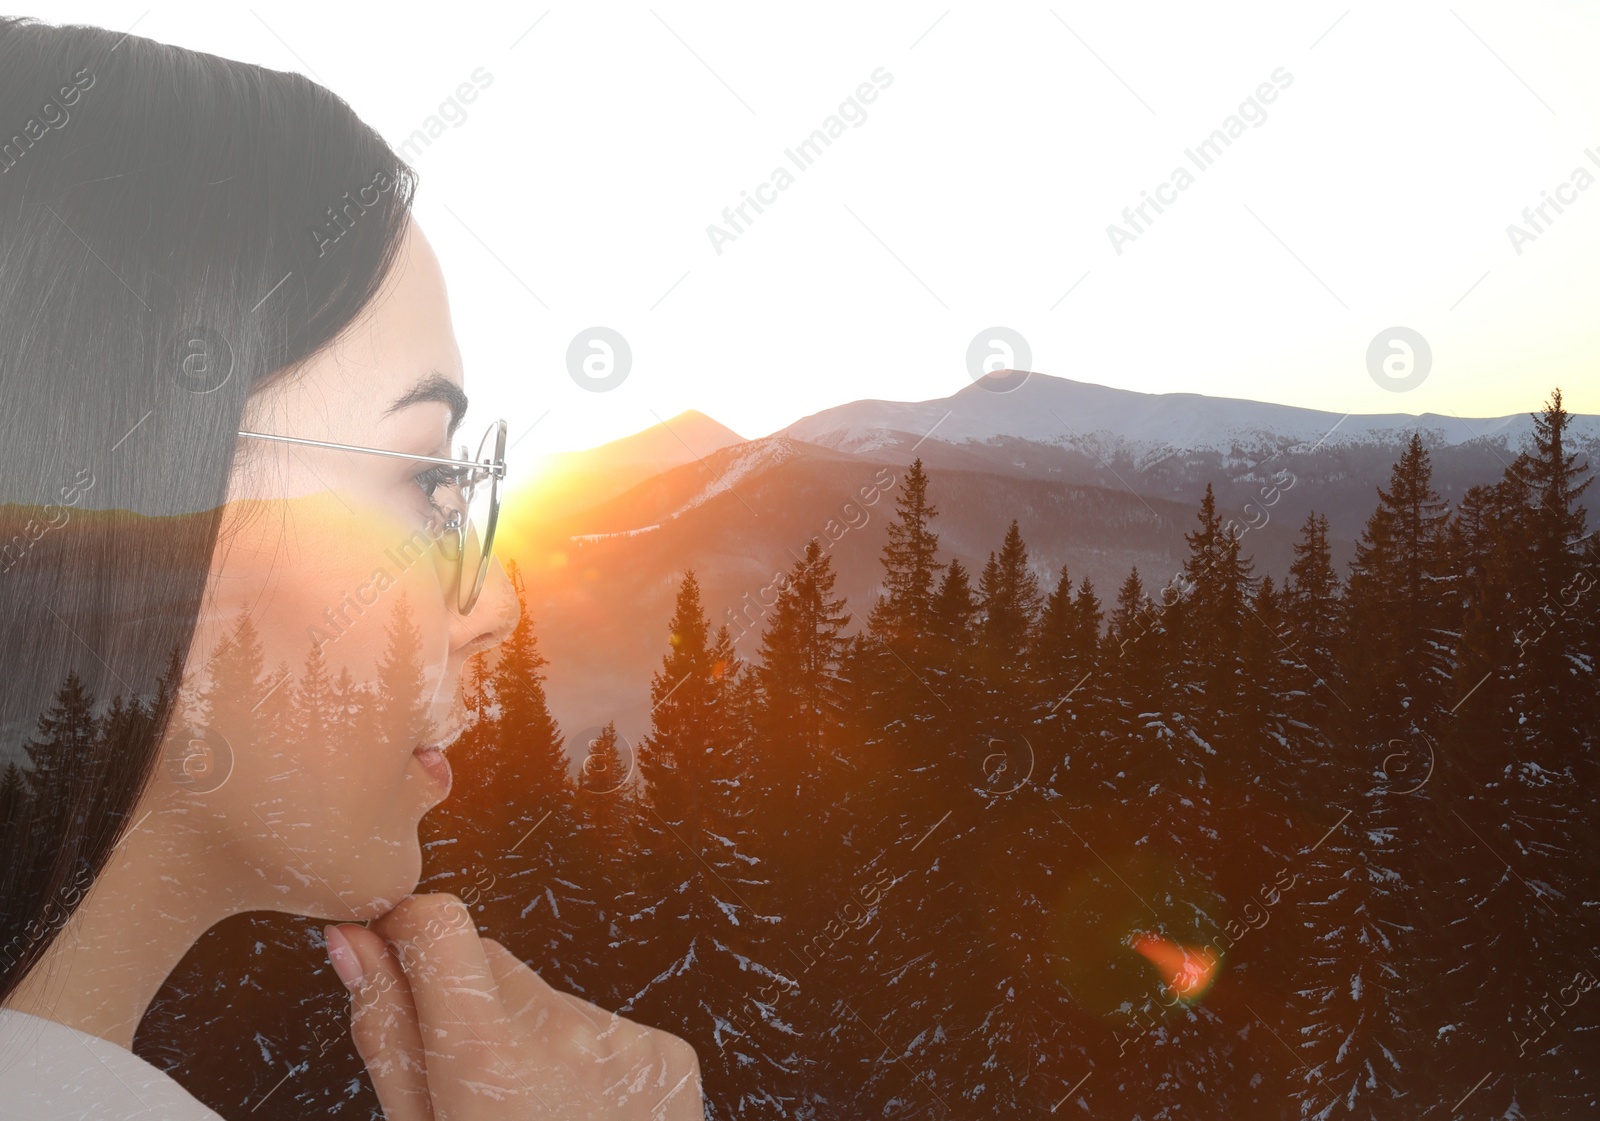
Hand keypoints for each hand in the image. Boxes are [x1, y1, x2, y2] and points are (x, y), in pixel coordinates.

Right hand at [324, 893, 704, 1119]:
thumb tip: (350, 938)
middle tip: (469, 1088)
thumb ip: (384, 1031)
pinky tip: (580, 1119)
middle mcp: (564, 1035)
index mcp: (488, 1058)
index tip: (394, 953)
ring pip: (547, 997)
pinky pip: (603, 1026)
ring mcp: (626, 1041)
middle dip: (466, 1003)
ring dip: (528, 1036)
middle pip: (491, 963)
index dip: (409, 933)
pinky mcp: (669, 1053)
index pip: (438, 923)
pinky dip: (584, 1059)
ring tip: (529, 1116)